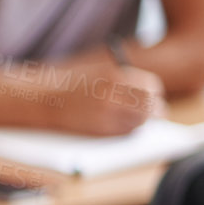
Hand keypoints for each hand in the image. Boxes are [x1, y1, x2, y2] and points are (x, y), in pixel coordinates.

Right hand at [46, 57, 166, 135]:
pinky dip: (128, 129)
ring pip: (140, 121)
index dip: (153, 92)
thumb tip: (152, 93)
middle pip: (149, 105)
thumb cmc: (72, 86)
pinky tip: (118, 124)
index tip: (153, 96)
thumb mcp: (99, 73)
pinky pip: (125, 131)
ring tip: (134, 118)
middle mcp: (114, 94)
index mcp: (115, 75)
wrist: (45, 101)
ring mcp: (107, 113)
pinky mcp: (101, 129)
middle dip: (154, 110)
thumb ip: (124, 79)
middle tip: (158, 112)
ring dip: (141, 121)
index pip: (150, 86)